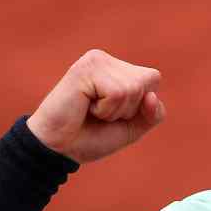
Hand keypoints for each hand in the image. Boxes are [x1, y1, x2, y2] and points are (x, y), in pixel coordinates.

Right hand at [26, 49, 165, 162]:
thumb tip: (152, 95)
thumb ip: (152, 114)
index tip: (112, 113)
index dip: (140, 105)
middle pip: (146, 81)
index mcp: (116, 68)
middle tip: (100, 114)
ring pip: (133, 88)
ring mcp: (95, 61)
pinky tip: (84, 107)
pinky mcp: (85, 69)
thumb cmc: (91, 137)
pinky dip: (105, 110)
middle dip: (129, 108)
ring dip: (114, 111)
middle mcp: (106, 60)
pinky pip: (117, 93)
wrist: (59, 149)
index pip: (152, 79)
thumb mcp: (131, 128)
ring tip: (91, 111)